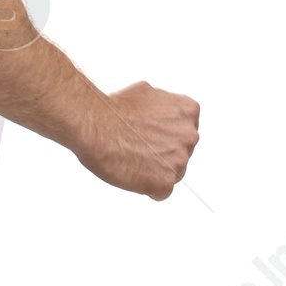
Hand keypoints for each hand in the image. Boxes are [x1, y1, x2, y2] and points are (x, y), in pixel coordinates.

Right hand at [79, 81, 199, 199]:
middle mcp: (190, 136)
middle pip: (181, 153)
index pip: (185, 131)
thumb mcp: (146, 93)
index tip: (149, 137)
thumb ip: (163, 107)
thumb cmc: (113, 110)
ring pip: (172, 173)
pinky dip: (147, 188)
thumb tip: (160, 113)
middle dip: (162, 153)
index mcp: (188, 112)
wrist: (95, 126)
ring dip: (155, 171)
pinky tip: (132, 174)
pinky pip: (161, 192)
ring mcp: (180, 161)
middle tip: (137, 149)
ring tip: (131, 160)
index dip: (165, 136)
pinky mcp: (165, 182)